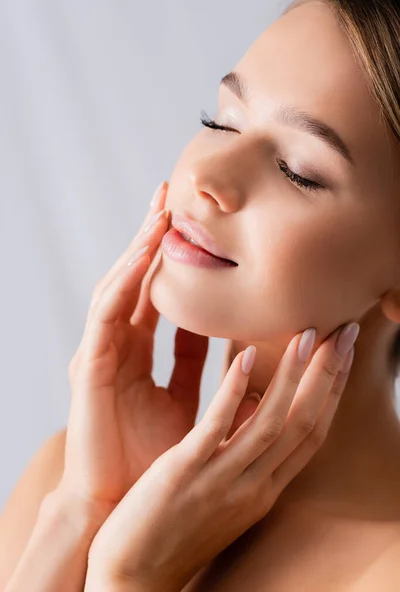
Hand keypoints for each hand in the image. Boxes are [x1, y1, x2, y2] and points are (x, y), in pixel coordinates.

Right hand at [52, 180, 208, 521]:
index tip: (193, 224)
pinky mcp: (86, 370)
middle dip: (150, 237)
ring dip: (136, 250)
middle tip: (169, 194)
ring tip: (157, 211)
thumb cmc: (150, 455)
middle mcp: (116, 347)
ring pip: (117, 289)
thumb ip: (195, 364)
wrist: (120, 507)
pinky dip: (123, 288)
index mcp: (137, 354)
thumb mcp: (181, 398)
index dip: (170, 259)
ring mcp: (98, 355)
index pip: (153, 294)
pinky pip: (105, 320)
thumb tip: (235, 338)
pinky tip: (140, 260)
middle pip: (133, 280)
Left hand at [86, 323, 357, 591]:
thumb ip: (243, 449)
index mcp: (264, 489)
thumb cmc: (176, 528)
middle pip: (304, 424)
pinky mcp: (186, 473)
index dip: (331, 392)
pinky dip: (236, 391)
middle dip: (328, 376)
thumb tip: (257, 400)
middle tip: (343, 333)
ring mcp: (222, 480)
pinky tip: (246, 357)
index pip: (311, 434)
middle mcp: (254, 486)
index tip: (341, 354)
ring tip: (305, 335)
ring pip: (271, 423)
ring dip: (292, 377)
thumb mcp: (223, 492)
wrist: (135, 576)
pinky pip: (217, 427)